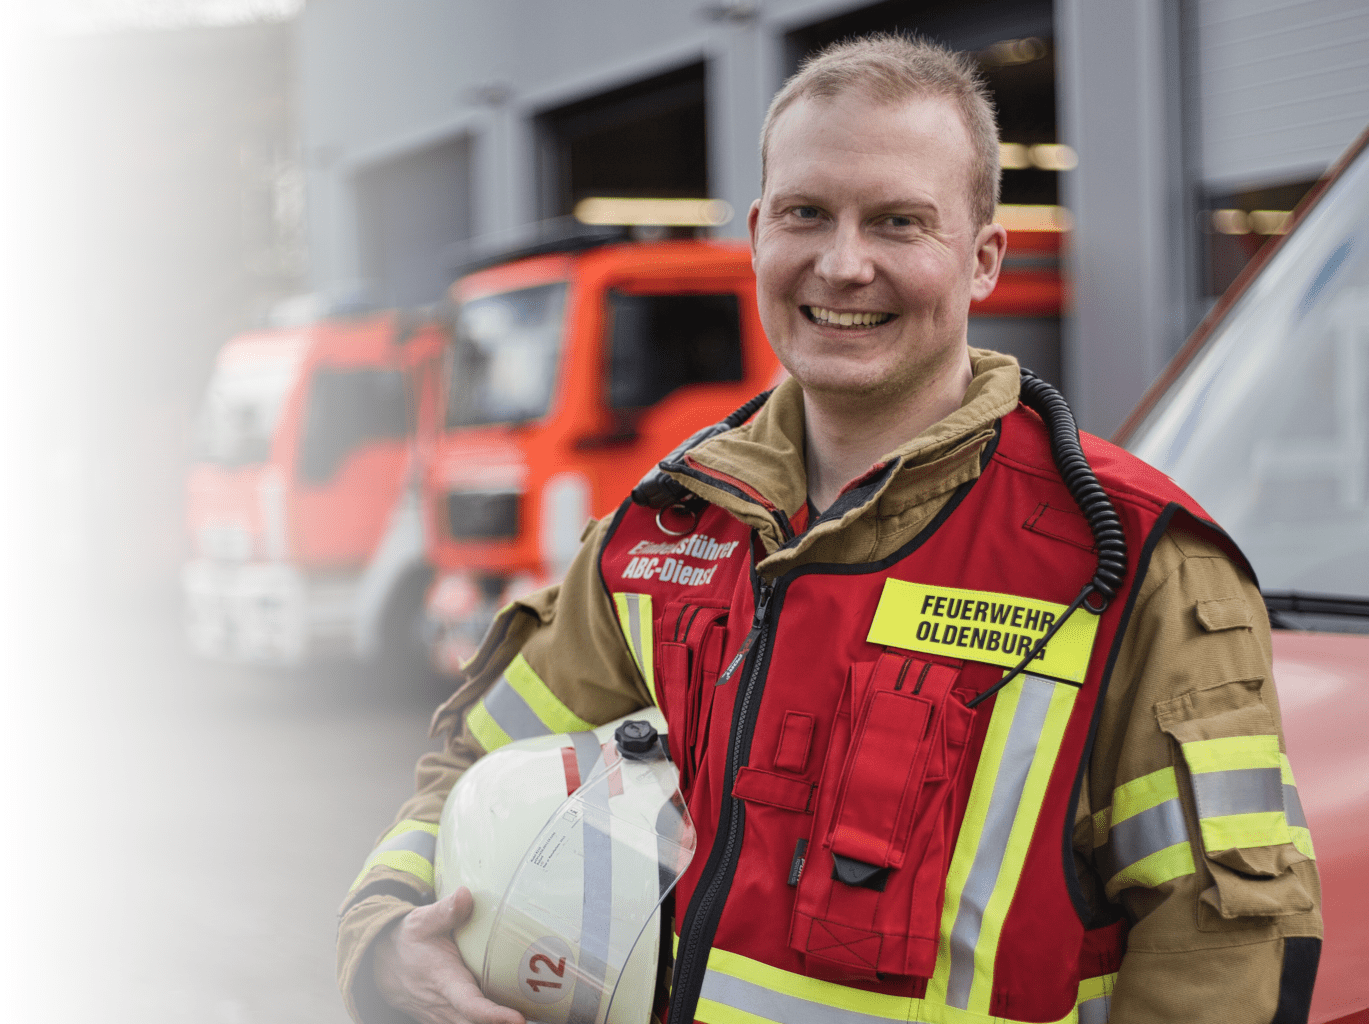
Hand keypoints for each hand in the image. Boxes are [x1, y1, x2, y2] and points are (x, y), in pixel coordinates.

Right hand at [372, 886, 525, 1023]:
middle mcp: (446, 1007)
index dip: (493, 1016)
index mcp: (443, 981)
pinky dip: (491, 1023)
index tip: (519, 1018)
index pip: (469, 1005)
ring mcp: (446, 1019)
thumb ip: (445, 910)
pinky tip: (514, 1015)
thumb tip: (466, 894)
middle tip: (539, 1013)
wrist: (382, 965)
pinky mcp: (449, 1021)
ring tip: (534, 1013)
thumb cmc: (408, 941)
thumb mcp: (421, 921)